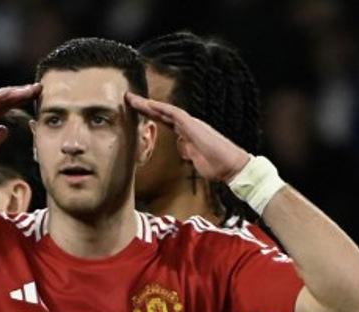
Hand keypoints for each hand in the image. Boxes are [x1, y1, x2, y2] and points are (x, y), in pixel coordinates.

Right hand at [0, 83, 41, 173]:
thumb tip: (5, 130)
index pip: (5, 107)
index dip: (20, 102)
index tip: (36, 99)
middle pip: (4, 99)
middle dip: (22, 93)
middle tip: (39, 88)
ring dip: (14, 92)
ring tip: (31, 89)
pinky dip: (0, 96)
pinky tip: (13, 93)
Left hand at [125, 92, 251, 182]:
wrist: (230, 166)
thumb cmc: (215, 164)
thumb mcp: (195, 158)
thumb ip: (187, 151)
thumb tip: (181, 147)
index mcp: (186, 133)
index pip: (164, 121)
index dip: (150, 115)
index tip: (136, 111)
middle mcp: (187, 126)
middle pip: (162, 113)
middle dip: (145, 106)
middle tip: (129, 99)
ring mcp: (190, 124)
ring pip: (165, 111)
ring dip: (148, 105)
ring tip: (132, 99)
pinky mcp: (193, 126)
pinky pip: (175, 114)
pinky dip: (162, 108)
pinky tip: (150, 104)